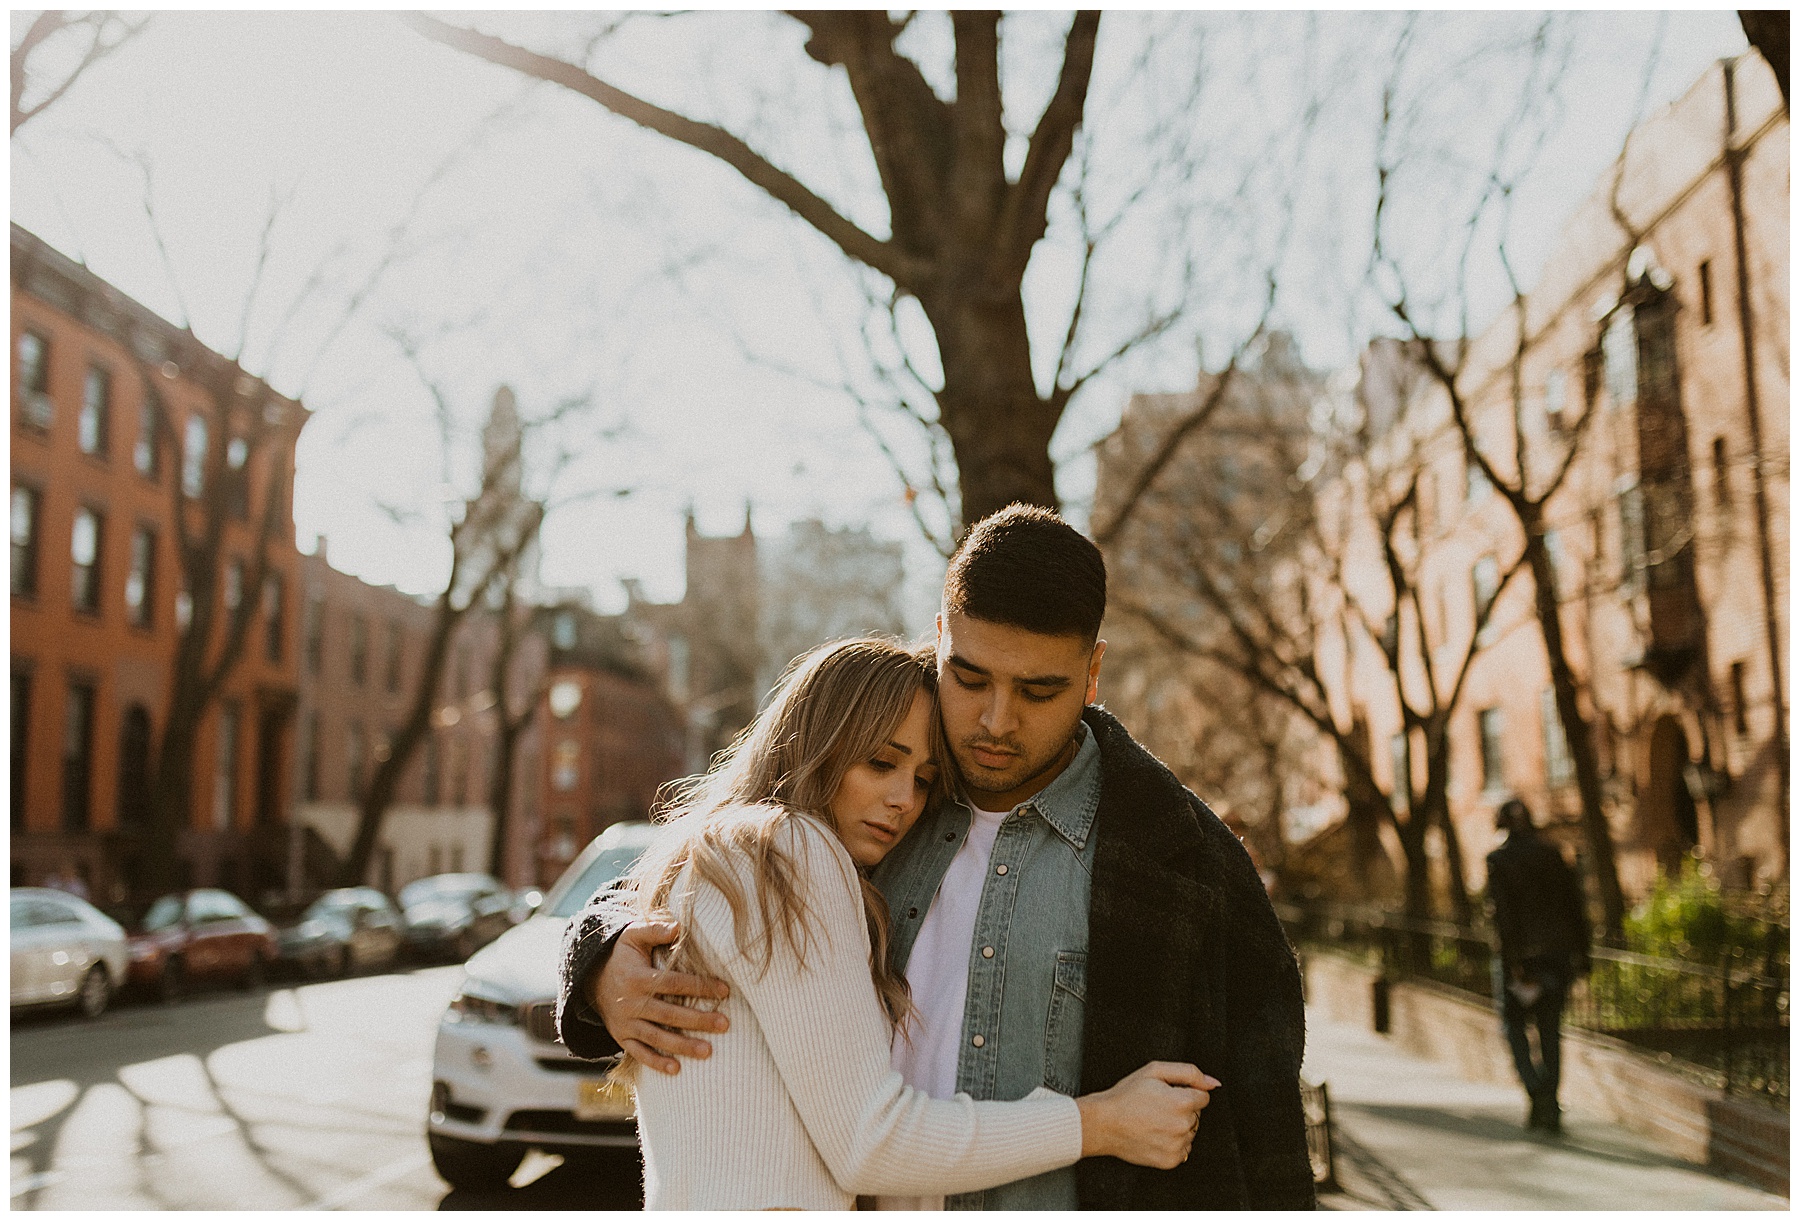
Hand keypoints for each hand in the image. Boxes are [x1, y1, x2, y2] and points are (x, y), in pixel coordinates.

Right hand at [593, 920, 730, 1073]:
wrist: (590, 978)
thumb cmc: (622, 954)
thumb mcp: (633, 935)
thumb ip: (655, 929)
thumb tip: (679, 927)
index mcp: (637, 979)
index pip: (674, 984)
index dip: (699, 987)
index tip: (725, 990)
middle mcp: (630, 1003)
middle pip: (669, 1015)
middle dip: (698, 1020)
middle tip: (725, 1024)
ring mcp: (625, 1023)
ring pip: (657, 1037)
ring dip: (683, 1046)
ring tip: (708, 1051)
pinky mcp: (621, 1037)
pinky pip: (639, 1053)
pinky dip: (656, 1063)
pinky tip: (676, 1070)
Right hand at [1075, 1061, 1216, 1168]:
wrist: (1103, 1123)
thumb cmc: (1126, 1095)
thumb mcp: (1154, 1071)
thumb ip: (1189, 1073)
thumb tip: (1213, 1083)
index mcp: (1182, 1102)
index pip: (1203, 1098)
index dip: (1184, 1093)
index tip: (1167, 1095)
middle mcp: (1183, 1126)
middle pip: (1197, 1115)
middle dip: (1182, 1109)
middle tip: (1157, 1107)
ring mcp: (1177, 1145)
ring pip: (1190, 1132)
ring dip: (1178, 1127)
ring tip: (1154, 1121)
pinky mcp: (1171, 1160)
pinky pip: (1183, 1149)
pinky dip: (1173, 1143)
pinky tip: (1155, 1135)